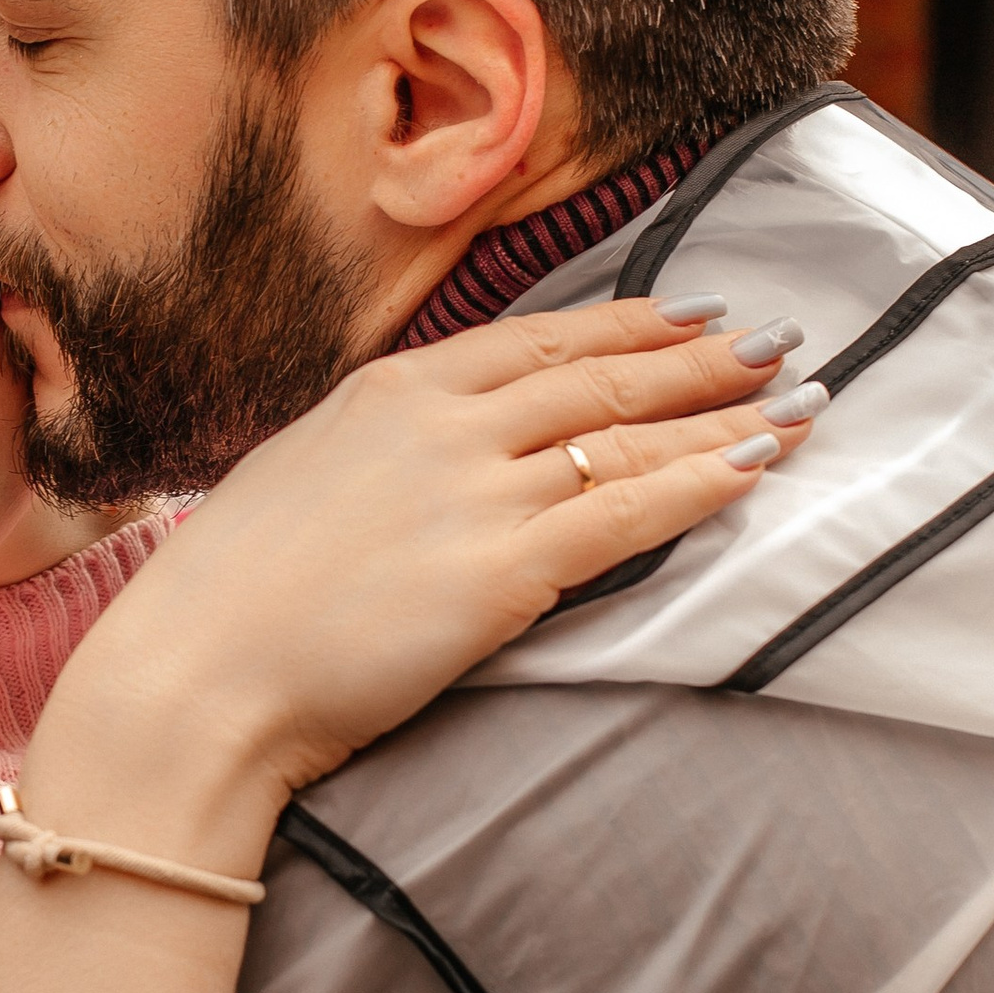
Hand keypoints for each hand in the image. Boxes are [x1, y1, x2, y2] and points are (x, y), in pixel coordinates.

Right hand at [29, 302, 810, 853]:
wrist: (196, 678)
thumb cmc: (231, 599)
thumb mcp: (303, 477)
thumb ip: (380, 451)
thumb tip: (431, 450)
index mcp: (389, 391)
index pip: (538, 339)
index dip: (628, 325)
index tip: (692, 315)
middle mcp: (440, 423)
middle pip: (600, 376)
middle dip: (701, 359)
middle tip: (779, 344)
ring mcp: (474, 493)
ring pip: (627, 438)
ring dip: (724, 417)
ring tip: (797, 404)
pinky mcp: (499, 573)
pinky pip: (626, 516)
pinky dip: (701, 486)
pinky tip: (756, 470)